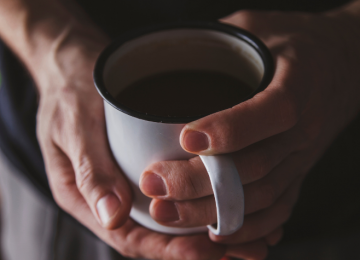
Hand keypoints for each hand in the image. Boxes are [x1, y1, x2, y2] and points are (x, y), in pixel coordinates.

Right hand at [34, 26, 259, 259]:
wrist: (73, 65)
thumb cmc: (69, 91)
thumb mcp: (73, 125)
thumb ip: (90, 170)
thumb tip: (113, 217)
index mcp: (84, 197)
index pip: (126, 236)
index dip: (165, 249)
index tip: (203, 252)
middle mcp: (109, 195)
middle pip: (152, 233)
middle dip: (191, 247)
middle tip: (234, 249)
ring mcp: (127, 179)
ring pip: (166, 215)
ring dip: (202, 228)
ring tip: (243, 237)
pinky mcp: (143, 162)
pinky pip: (172, 188)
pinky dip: (200, 199)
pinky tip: (228, 200)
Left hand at [139, 6, 359, 259]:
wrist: (345, 64)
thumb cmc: (294, 43)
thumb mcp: (258, 26)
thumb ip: (217, 39)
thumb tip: (166, 51)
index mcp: (300, 82)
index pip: (271, 112)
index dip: (231, 130)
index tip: (185, 140)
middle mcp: (304, 127)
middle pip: (256, 165)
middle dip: (201, 181)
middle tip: (155, 184)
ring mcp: (303, 156)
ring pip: (261, 195)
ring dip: (213, 211)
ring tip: (167, 212)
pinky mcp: (298, 172)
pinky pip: (278, 209)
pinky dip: (248, 227)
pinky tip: (214, 232)